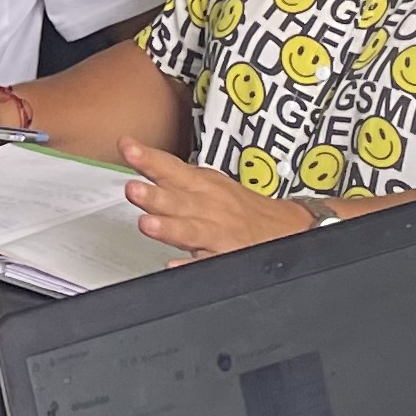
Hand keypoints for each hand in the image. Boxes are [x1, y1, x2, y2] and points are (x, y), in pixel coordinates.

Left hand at [120, 143, 315, 256]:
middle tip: (133, 189)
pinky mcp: (228, 257)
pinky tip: (175, 267)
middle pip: (180, 200)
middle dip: (156, 196)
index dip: (150, 159)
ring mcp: (219, 233)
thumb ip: (173, 176)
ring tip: (147, 225)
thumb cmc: (240, 206)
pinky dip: (192, 266)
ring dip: (169, 227)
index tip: (128, 148)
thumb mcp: (211, 182)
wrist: (287, 227)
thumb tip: (140, 159)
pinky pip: (209, 263)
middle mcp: (210, 207)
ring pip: (192, 230)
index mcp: (204, 186)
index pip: (173, 169)